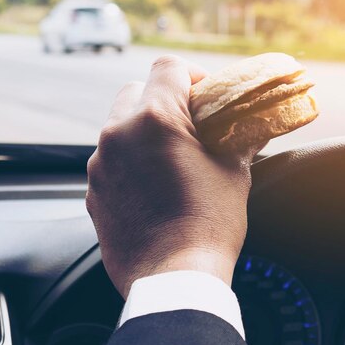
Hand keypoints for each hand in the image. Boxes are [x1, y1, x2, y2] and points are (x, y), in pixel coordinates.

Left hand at [86, 56, 257, 297]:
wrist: (175, 277)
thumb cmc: (210, 222)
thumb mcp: (233, 171)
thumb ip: (237, 137)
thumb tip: (253, 123)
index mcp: (156, 119)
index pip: (167, 67)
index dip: (191, 75)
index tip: (205, 95)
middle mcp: (118, 133)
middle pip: (136, 90)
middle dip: (162, 99)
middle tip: (188, 124)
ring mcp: (100, 163)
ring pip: (119, 125)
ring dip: (143, 130)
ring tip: (170, 158)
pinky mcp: (92, 190)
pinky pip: (110, 159)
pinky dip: (129, 160)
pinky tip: (153, 185)